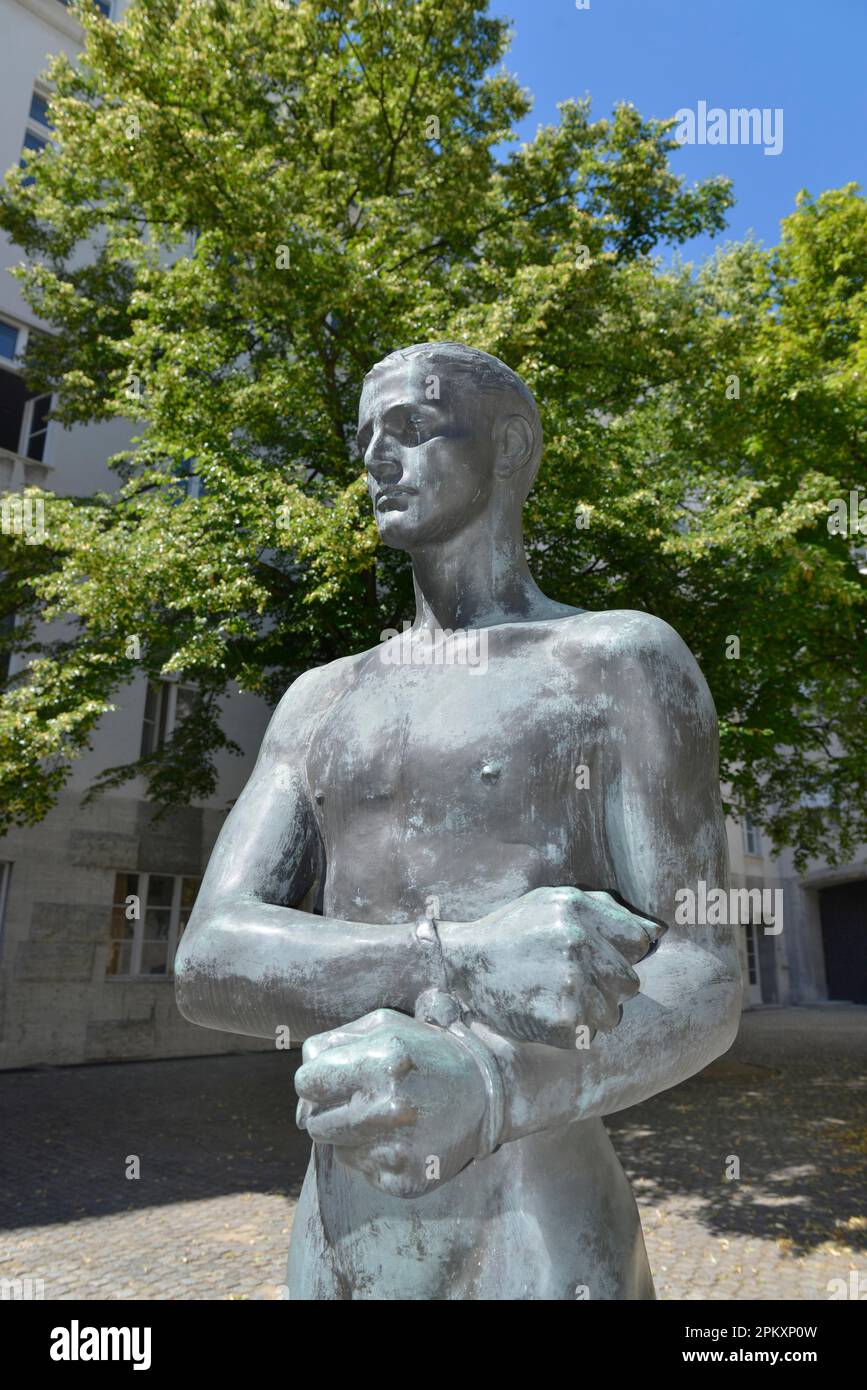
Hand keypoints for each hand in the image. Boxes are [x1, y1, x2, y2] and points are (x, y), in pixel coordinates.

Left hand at [294, 1009, 487, 1197]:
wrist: (488, 1095)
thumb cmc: (426, 1052)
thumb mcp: (383, 1026)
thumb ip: (331, 1045)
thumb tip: (299, 1096)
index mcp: (383, 1061)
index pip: (305, 1083)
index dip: (317, 1080)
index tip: (336, 1079)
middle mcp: (389, 1108)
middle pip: (314, 1122)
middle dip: (330, 1109)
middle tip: (362, 1099)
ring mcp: (397, 1149)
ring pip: (334, 1148)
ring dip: (350, 1133)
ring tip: (384, 1117)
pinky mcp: (403, 1180)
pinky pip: (360, 1169)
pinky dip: (372, 1154)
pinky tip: (401, 1137)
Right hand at [444, 886, 665, 1048]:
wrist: (463, 964)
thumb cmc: (514, 930)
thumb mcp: (554, 902)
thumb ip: (607, 910)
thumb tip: (657, 932)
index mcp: (577, 910)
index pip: (638, 942)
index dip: (620, 953)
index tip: (598, 957)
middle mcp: (576, 943)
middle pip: (630, 981)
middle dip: (607, 984)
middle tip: (573, 980)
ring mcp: (569, 984)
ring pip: (613, 1014)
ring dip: (592, 1011)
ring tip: (558, 997)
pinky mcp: (562, 1022)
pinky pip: (592, 1035)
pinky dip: (574, 1031)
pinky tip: (548, 1013)